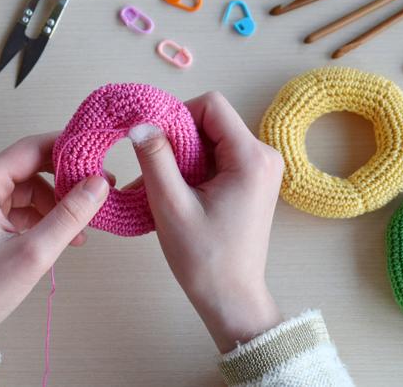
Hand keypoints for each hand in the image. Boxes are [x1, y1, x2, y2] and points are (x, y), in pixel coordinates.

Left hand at [0, 133, 108, 356]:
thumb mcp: (33, 253)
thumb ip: (70, 215)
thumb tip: (100, 182)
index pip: (30, 148)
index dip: (66, 149)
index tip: (98, 157)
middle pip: (29, 168)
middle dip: (64, 182)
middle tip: (98, 193)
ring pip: (26, 189)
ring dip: (55, 205)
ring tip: (80, 230)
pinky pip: (17, 207)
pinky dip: (40, 218)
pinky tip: (60, 237)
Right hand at [132, 92, 283, 352]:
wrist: (230, 297)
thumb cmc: (203, 258)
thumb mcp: (171, 205)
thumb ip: (155, 158)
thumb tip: (139, 123)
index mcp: (251, 157)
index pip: (211, 105)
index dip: (177, 115)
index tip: (155, 143)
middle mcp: (263, 156)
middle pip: (211, 122)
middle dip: (177, 141)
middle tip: (155, 171)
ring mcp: (260, 169)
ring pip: (210, 140)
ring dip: (181, 158)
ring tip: (160, 187)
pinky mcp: (251, 182)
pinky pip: (216, 159)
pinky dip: (192, 170)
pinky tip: (175, 193)